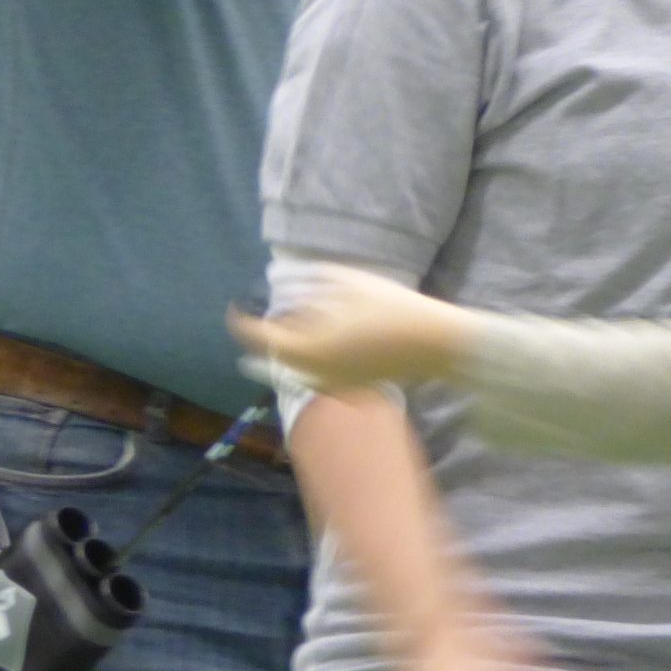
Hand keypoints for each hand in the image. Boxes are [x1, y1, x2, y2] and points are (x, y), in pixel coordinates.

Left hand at [230, 269, 472, 390]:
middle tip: (254, 329)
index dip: (243, 323)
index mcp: (308, 347)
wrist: (434, 342)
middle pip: (274, 362)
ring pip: (295, 372)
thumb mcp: (348, 282)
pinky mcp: (353, 388)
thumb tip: (284, 286)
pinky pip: (317, 378)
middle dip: (260, 344)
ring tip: (283, 339)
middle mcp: (316, 372)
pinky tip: (316, 349)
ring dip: (284, 356)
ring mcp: (335, 384)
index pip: (260, 339)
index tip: (237, 307)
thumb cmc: (392, 307)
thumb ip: (311, 283)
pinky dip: (308, 363)